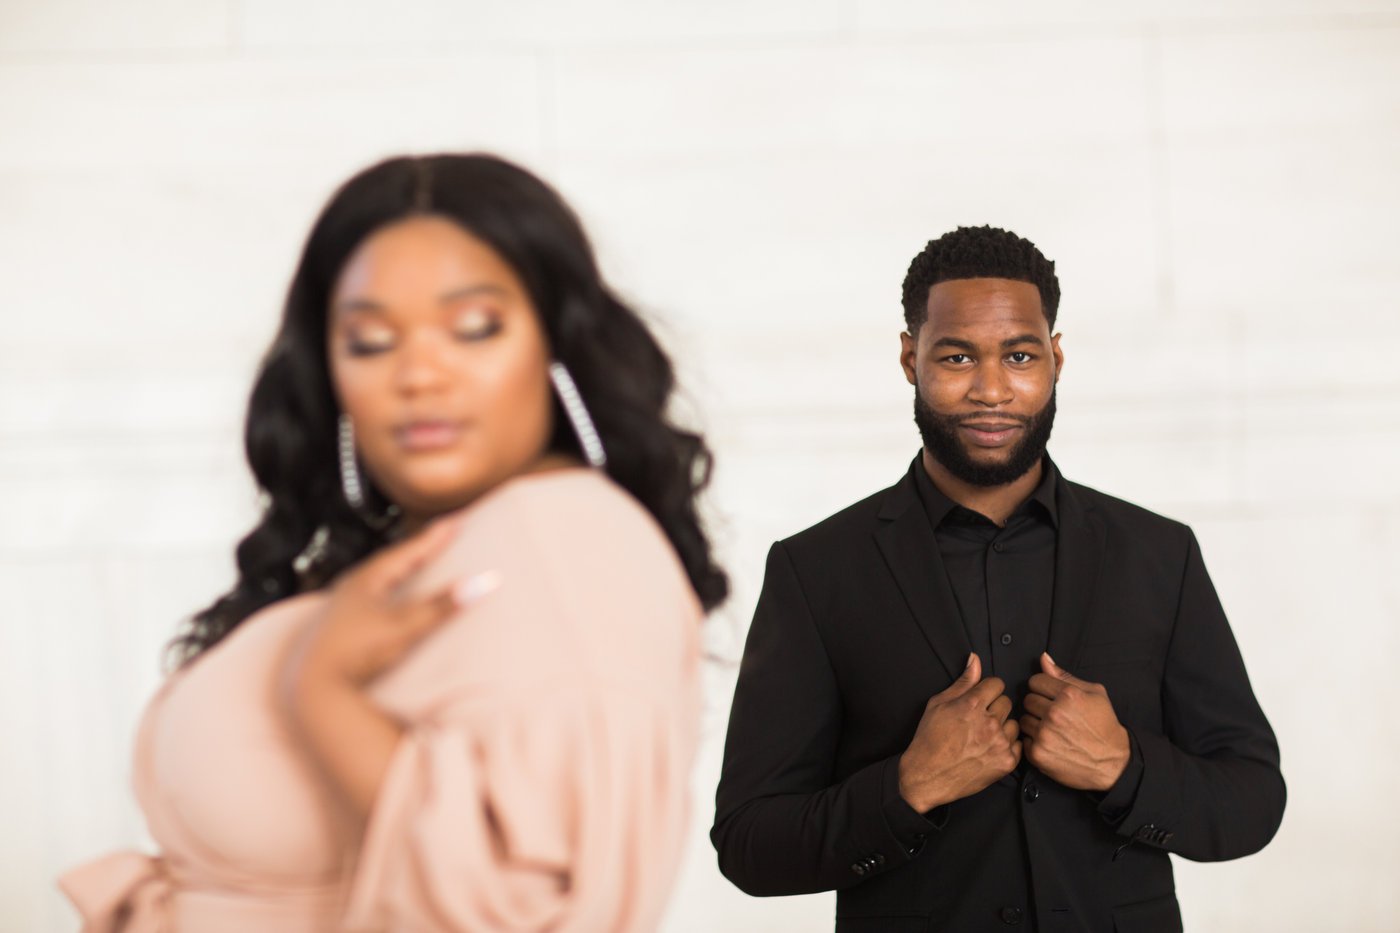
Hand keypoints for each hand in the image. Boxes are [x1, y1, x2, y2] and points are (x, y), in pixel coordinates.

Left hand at [283, 515, 499, 693]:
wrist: (310, 686)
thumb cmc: (357, 652)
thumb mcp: (404, 627)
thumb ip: (442, 605)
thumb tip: (484, 582)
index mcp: (366, 580)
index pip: (407, 551)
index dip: (434, 538)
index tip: (455, 521)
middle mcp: (350, 588)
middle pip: (390, 562)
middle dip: (416, 550)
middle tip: (438, 538)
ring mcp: (340, 609)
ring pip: (376, 580)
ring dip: (399, 571)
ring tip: (416, 566)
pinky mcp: (335, 630)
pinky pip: (368, 599)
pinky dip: (387, 592)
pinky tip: (388, 602)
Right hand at [898, 653, 1021, 811]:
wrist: (927, 777)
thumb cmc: (929, 738)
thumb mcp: (938, 704)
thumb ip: (963, 682)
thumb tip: (975, 659)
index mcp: (972, 704)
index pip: (997, 683)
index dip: (987, 690)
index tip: (980, 700)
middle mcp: (989, 722)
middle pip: (1007, 702)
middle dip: (994, 707)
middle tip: (979, 720)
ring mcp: (999, 744)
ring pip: (1013, 723)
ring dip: (1002, 727)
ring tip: (984, 736)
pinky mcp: (1006, 762)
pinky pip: (1018, 744)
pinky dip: (1007, 746)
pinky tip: (990, 749)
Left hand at [1019, 652, 1129, 791]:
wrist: (1112, 762)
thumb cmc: (1104, 725)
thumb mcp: (1094, 693)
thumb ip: (1065, 675)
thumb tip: (1043, 658)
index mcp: (1068, 695)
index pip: (1035, 681)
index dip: (1044, 688)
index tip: (1053, 697)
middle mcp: (1055, 714)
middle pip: (1028, 700)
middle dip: (1039, 705)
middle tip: (1055, 716)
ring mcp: (1045, 735)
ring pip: (1024, 720)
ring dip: (1035, 724)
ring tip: (1054, 730)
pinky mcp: (1038, 754)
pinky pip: (1024, 739)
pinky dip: (1034, 741)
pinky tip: (1051, 743)